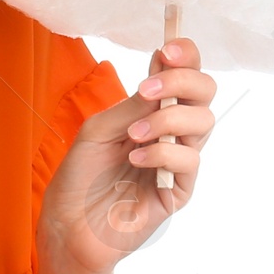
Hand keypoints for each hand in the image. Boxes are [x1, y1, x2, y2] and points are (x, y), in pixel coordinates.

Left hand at [37, 38, 215, 273]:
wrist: (69, 224)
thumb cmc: (80, 176)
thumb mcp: (99, 129)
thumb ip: (132, 104)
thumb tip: (161, 68)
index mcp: (152, 111)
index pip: (184, 75)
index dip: (185, 56)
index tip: (167, 49)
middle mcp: (171, 131)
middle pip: (204, 92)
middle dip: (182, 81)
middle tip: (148, 88)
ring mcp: (178, 159)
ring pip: (204, 122)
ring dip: (168, 119)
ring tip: (133, 135)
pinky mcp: (180, 190)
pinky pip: (190, 160)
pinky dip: (164, 152)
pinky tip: (136, 159)